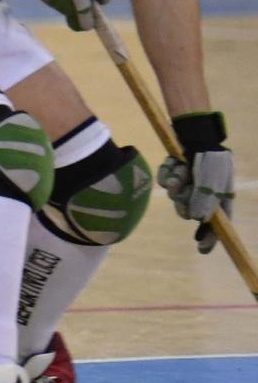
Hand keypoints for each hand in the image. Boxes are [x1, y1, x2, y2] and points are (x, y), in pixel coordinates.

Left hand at [158, 111, 233, 253]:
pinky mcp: (173, 173)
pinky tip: (174, 163)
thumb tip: (198, 219)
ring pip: (173, 195)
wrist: (195, 134)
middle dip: (182, 200)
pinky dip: (166, 172)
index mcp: (218, 197)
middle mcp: (202, 192)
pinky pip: (163, 180)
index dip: (210, 236)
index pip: (216, 223)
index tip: (202, 249)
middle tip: (182, 187)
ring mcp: (187, 183)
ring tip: (181, 169)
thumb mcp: (212, 182)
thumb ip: (205, 201)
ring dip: (175, 182)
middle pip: (187, 210)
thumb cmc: (210, 159)